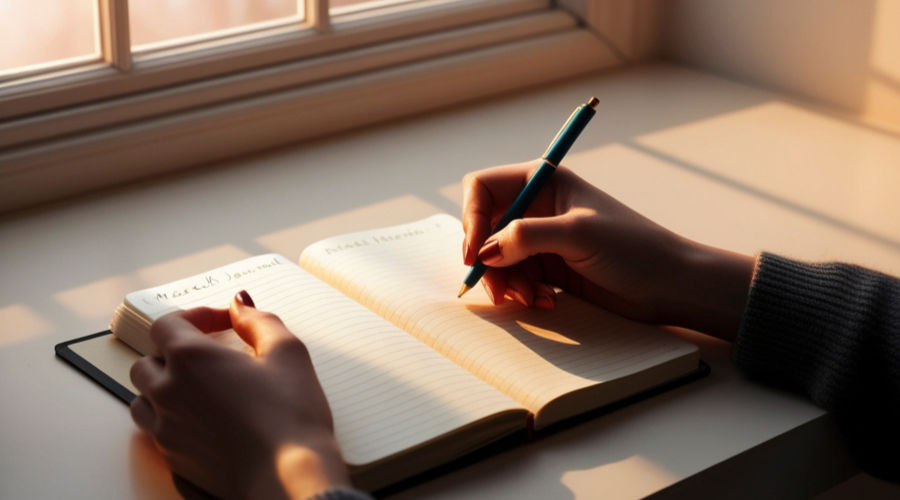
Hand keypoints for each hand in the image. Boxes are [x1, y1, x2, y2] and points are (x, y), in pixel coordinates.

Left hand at [129, 291, 349, 499]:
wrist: (288, 478)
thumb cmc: (291, 416)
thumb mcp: (288, 353)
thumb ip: (259, 320)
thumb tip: (240, 305)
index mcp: (190, 359)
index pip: (167, 323)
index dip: (195, 317)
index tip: (223, 323)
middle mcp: (168, 393)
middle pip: (147, 361)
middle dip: (174, 353)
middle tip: (210, 355)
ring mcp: (166, 430)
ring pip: (144, 399)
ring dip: (164, 388)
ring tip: (199, 389)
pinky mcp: (173, 459)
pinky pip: (156, 432)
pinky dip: (172, 419)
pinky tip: (204, 421)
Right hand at [462, 160, 754, 340]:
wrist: (671, 285)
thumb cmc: (635, 249)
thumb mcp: (578, 234)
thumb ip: (526, 236)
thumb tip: (484, 250)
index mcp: (544, 181)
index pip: (483, 188)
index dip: (472, 218)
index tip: (476, 253)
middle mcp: (538, 207)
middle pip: (485, 228)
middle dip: (488, 260)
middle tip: (500, 290)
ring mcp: (542, 239)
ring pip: (497, 259)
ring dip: (507, 282)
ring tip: (532, 298)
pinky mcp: (549, 267)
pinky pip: (516, 278)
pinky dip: (523, 293)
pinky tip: (546, 301)